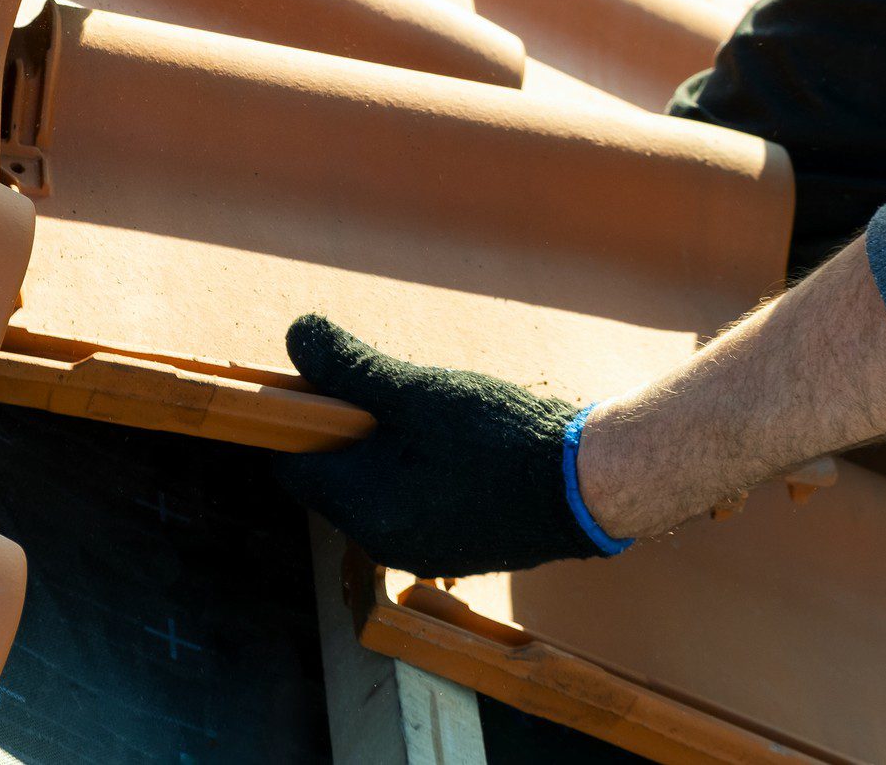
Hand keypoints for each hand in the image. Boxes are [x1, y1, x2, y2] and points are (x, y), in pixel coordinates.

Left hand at [276, 316, 625, 577]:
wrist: (591, 484)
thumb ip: (351, 368)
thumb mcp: (416, 391)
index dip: (300, 421)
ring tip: (432, 410)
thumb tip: (297, 336)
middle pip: (336, 477)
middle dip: (350, 430)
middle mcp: (387, 542)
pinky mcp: (460, 544)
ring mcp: (426, 549)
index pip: (295, 468)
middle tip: (390, 389)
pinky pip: (416, 500)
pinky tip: (460, 439)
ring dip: (388, 446)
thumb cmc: (500, 438)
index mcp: (366, 512)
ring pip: (379, 487)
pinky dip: (421, 467)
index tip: (327, 385)